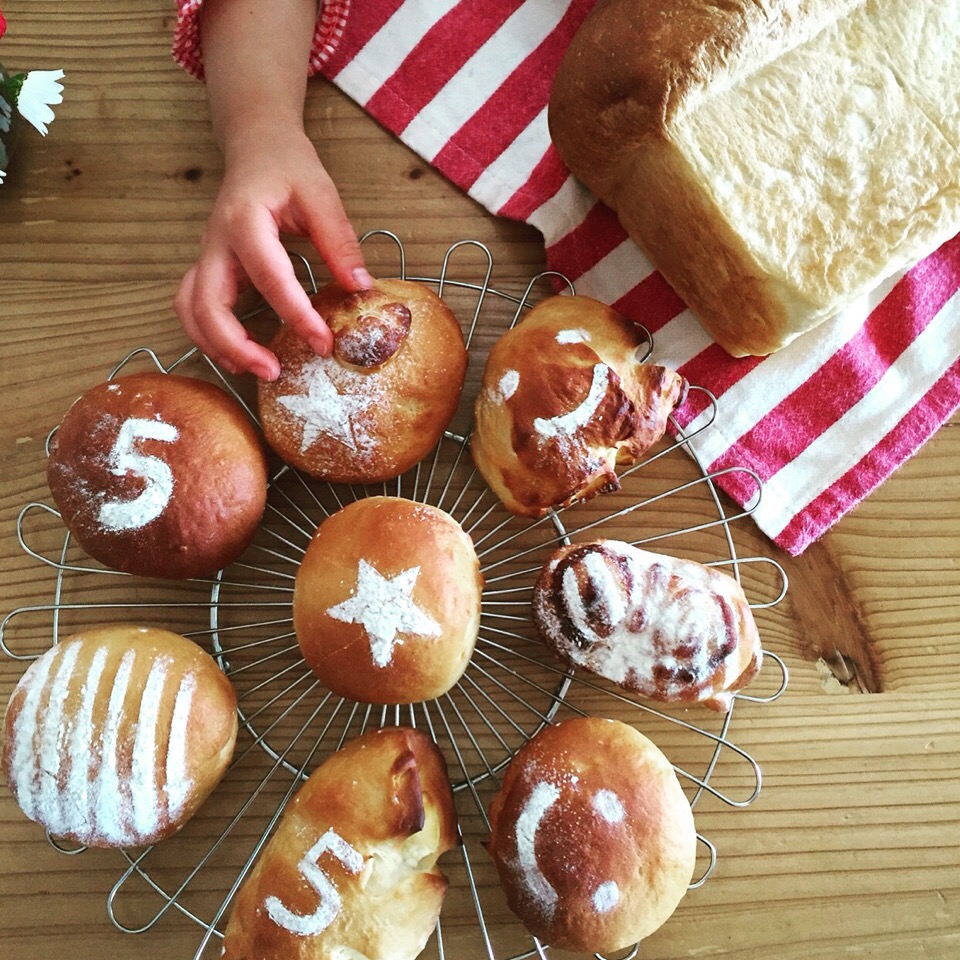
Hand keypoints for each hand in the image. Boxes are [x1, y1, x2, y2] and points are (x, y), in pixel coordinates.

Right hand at [174, 124, 372, 380]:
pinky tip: (238, 354)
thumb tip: (361, 288)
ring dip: (216, 346)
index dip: (295, 315)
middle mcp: (216, 242)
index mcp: (245, 220)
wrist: (257, 147)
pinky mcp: (207, 267)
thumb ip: (339, 242)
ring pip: (190, 309)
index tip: (322, 342)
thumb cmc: (289, 167)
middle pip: (207, 303)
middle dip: (237, 344)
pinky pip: (192, 306)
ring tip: (255, 370)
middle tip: (273, 372)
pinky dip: (207, 335)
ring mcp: (206, 255)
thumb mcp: (321, 195)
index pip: (269, 277)